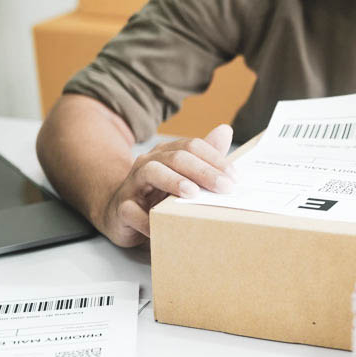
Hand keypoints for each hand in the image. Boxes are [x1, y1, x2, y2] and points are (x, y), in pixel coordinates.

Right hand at [99, 124, 237, 246]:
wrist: (120, 214)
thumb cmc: (158, 194)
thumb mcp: (184, 175)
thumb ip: (205, 156)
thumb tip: (226, 130)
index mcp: (167, 153)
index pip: (193, 147)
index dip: (216, 160)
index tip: (235, 178)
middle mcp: (149, 162)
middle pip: (177, 157)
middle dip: (204, 171)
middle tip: (225, 187)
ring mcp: (133, 183)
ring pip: (151, 172)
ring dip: (174, 181)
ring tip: (192, 193)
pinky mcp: (121, 208)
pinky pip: (132, 211)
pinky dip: (147, 219)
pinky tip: (163, 226)